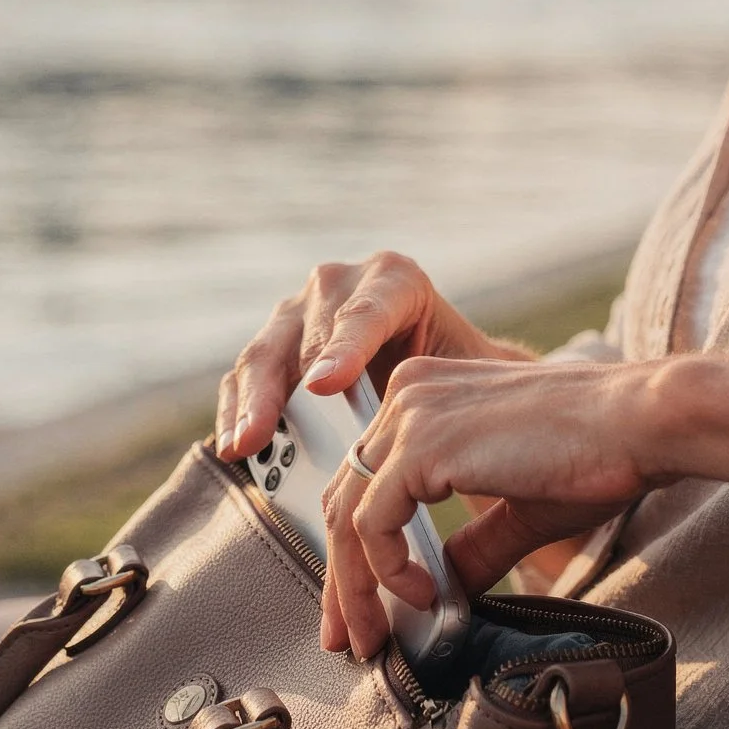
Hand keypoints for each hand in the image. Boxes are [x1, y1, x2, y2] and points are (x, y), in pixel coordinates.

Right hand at [214, 250, 526, 462]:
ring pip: (265, 353)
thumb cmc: (464, 376)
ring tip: (243, 445)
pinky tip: (233, 447)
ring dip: (250, 402)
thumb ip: (479, 383)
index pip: (368, 309)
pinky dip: (237, 411)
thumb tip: (496, 410)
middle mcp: (339, 285)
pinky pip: (246, 377)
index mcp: (395, 281)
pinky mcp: (275, 349)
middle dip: (281, 384)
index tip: (326, 385)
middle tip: (265, 429)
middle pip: (303, 332)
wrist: (439, 374)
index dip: (345, 346)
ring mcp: (300, 315)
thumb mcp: (476, 371)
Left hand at [319, 355, 653, 659]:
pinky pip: (374, 522)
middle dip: (342, 580)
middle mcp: (407, 393)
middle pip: (344, 497)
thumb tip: (442, 593)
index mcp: (426, 396)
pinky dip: (390, 570)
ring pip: (348, 514)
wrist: (639, 422)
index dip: (354, 550)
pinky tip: (424, 596)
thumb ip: (472, 546)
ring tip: (377, 637)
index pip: (365, 479)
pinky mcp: (422, 444)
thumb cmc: (596, 453)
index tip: (362, 610)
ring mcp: (410, 415)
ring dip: (356, 588)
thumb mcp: (518, 507)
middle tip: (349, 639)